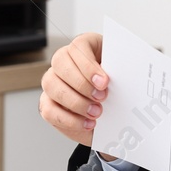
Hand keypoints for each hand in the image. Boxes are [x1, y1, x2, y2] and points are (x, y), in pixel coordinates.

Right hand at [39, 32, 114, 157]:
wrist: (113, 108)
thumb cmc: (115, 85)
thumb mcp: (121, 74)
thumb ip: (120, 71)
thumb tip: (123, 76)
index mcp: (84, 47)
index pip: (78, 46)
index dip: (89, 65)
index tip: (104, 82)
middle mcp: (63, 61)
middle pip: (60, 63)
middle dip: (82, 84)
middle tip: (101, 97)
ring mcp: (52, 81)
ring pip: (51, 85)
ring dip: (75, 102)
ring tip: (96, 112)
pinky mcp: (47, 102)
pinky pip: (49, 110)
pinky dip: (69, 120)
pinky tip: (87, 123)